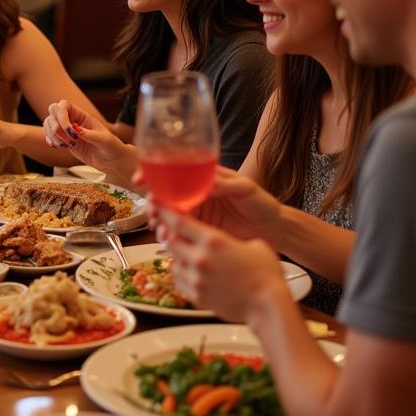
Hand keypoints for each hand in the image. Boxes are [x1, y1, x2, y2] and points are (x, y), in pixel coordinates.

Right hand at [43, 100, 136, 180]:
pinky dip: (51, 141)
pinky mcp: (64, 142)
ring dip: (54, 136)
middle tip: (68, 139)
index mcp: (82, 116)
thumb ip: (90, 135)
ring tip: (68, 146)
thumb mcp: (105, 140)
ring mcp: (67, 131)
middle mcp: (72, 120)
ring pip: (49, 124)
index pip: (64, 105)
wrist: (111, 160)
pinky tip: (61, 147)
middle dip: (55, 125)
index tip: (70, 131)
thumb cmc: (111, 147)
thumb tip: (76, 130)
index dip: (62, 115)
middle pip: (53, 111)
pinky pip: (50, 137)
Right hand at [149, 167, 283, 246]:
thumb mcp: (246, 189)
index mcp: (204, 179)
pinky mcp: (199, 232)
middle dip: (153, 203)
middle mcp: (195, 195)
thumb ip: (226, 184)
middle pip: (165, 195)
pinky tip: (168, 243)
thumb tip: (207, 183)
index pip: (174, 172)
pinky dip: (170, 238)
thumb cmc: (262, 203)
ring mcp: (196, 214)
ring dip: (159, 223)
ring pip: (168, 216)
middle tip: (153, 213)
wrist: (274, 229)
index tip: (141, 179)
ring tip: (162, 232)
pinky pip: (179, 234)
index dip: (154, 174)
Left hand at [159, 208, 285, 323]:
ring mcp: (196, 279)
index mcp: (213, 241)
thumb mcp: (253, 245)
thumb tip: (224, 241)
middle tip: (173, 232)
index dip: (165, 211)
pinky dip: (182, 275)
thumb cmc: (266, 275)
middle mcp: (200, 258)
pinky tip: (193, 273)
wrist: (268, 307)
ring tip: (188, 255)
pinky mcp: (197, 297)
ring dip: (177, 256)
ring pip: (173, 262)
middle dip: (170, 235)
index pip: (178, 221)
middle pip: (170, 240)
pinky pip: (179, 281)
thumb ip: (229, 239)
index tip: (156, 204)